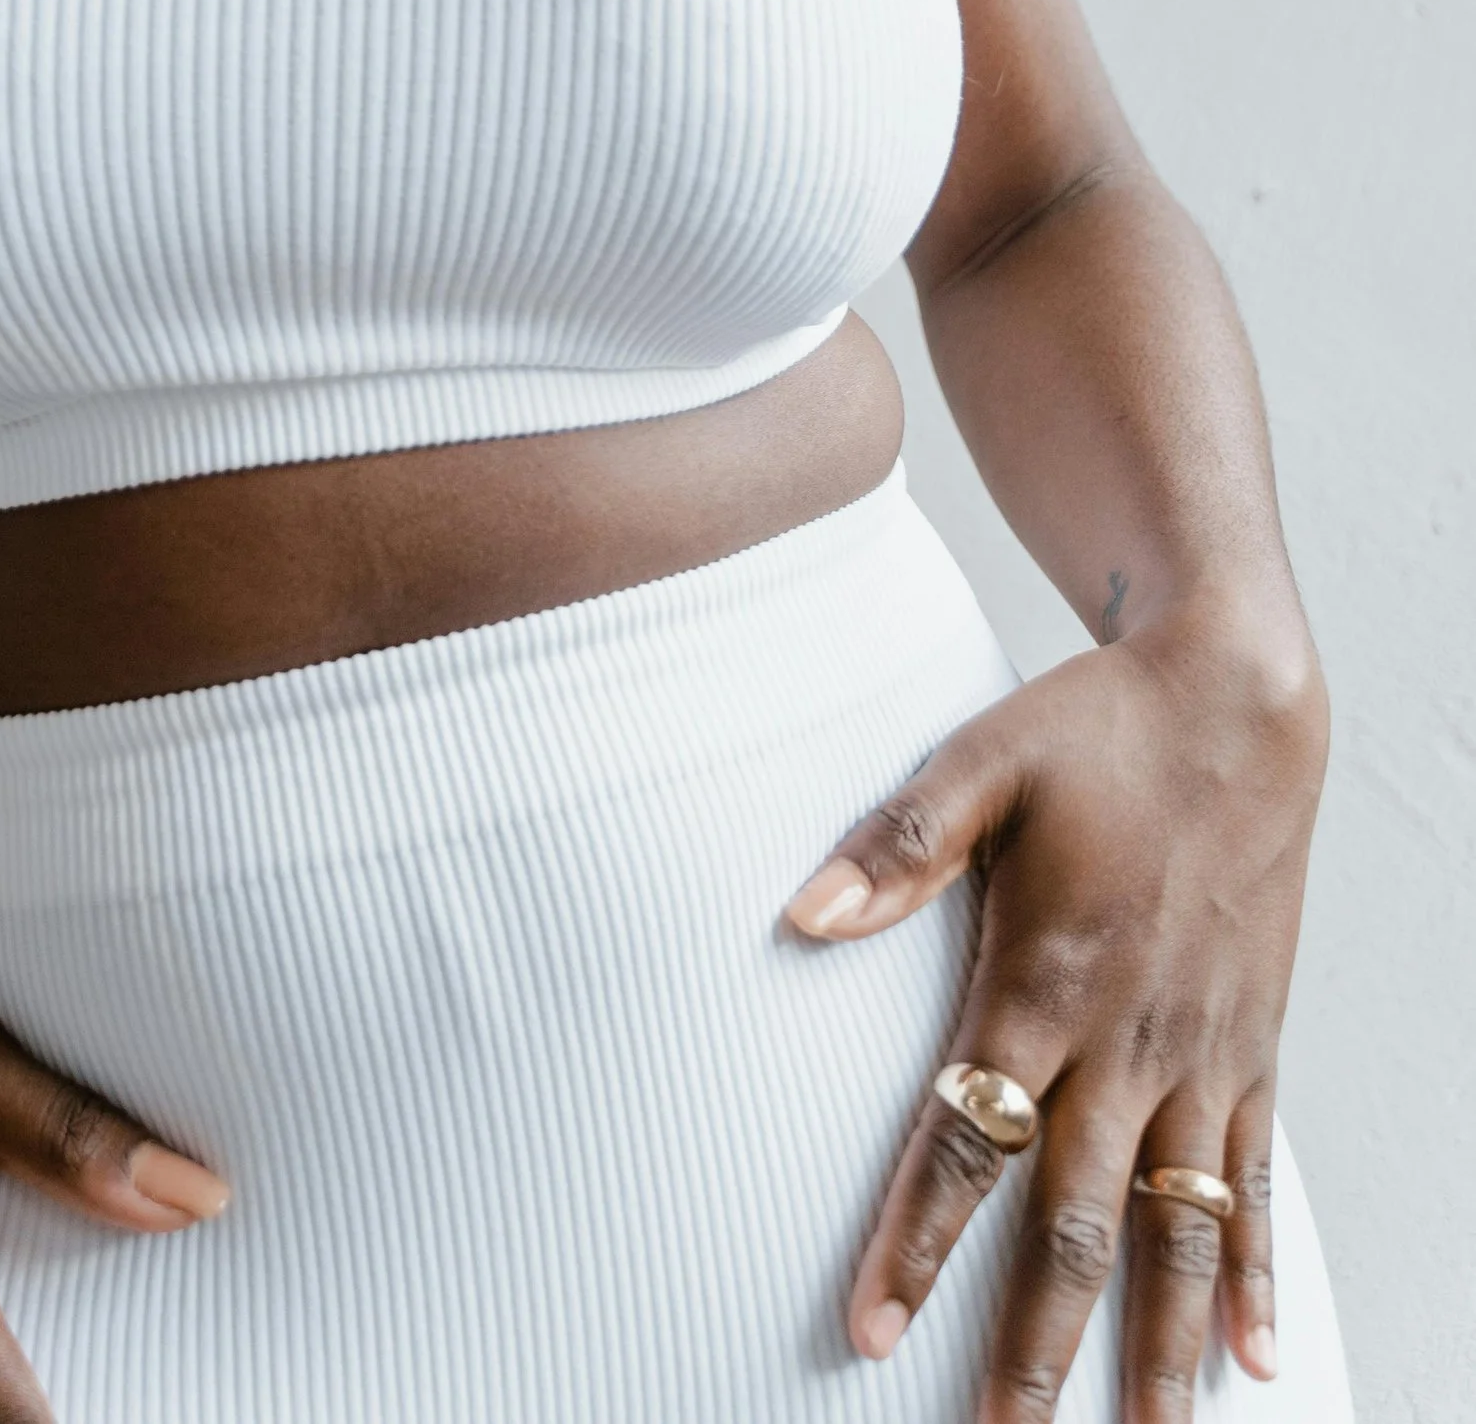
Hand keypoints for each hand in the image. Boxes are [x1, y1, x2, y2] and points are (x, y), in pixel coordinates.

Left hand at [785, 606, 1326, 1418]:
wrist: (1236, 701)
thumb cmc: (1094, 728)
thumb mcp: (980, 761)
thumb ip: (894, 847)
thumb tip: (801, 916)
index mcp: (1046, 979)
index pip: (969, 1140)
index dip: (918, 1242)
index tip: (875, 1333)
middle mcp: (1129, 1040)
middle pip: (1074, 1224)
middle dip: (1035, 1347)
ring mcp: (1200, 1053)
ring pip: (1173, 1230)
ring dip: (1157, 1344)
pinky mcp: (1253, 1048)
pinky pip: (1252, 1183)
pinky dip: (1250, 1271)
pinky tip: (1256, 1357)